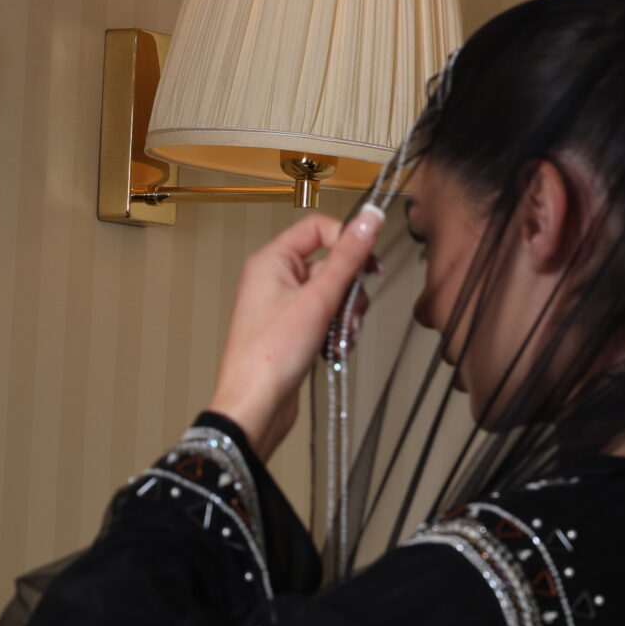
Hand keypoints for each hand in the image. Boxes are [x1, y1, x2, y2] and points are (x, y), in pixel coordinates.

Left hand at [203, 205, 381, 458]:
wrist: (254, 408)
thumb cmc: (270, 356)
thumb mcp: (318, 300)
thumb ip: (347, 257)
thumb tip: (370, 217)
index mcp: (271, 261)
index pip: (318, 228)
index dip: (347, 242)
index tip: (370, 265)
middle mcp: (273, 279)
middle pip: (329, 265)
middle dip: (349, 292)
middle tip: (351, 314)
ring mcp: (281, 307)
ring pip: (331, 296)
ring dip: (345, 316)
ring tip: (340, 339)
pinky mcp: (290, 332)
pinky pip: (324, 319)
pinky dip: (335, 333)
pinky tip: (334, 351)